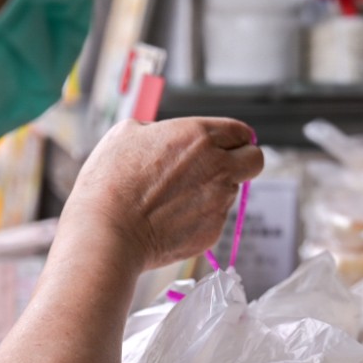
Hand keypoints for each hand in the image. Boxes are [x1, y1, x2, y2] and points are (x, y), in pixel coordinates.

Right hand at [67, 117, 262, 270]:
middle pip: (255, 160)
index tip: (226, 145)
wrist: (107, 232)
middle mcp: (218, 167)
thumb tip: (168, 136)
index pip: (242, 132)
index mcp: (200, 136)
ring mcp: (219, 201)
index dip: (234, 138)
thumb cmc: (110, 181)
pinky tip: (171, 217)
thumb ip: (160, 130)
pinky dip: (200, 217)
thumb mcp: (127, 133)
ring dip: (216, 190)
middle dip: (243, 161)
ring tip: (177, 196)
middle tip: (220, 167)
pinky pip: (216, 218)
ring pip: (233, 191)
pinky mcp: (213, 231)